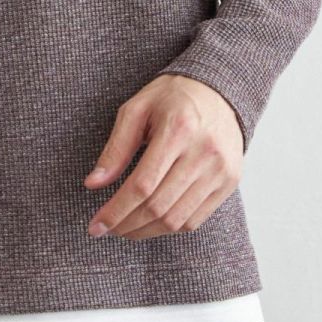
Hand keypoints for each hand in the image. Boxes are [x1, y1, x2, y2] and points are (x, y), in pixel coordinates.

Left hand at [81, 75, 244, 240]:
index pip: (142, 184)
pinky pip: (196, 220)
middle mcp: (203, 152)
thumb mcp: (137, 109)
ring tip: (125, 229)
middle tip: (105, 229)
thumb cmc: (172, 97)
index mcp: (178, 128)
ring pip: (177, 220)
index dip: (116, 210)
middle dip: (126, 225)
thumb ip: (116, 147)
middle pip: (159, 206)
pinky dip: (169, 228)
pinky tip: (150, 223)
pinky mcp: (229, 182)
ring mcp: (220, 170)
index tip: (95, 226)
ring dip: (145, 231)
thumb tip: (93, 184)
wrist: (219, 90)